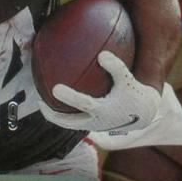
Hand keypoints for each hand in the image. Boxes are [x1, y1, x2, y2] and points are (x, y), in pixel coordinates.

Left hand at [38, 51, 161, 132]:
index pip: (83, 104)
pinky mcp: (92, 126)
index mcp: (103, 111)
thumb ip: (116, 67)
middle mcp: (95, 122)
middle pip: (68, 122)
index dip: (69, 97)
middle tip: (39, 102)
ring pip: (68, 124)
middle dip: (52, 114)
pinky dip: (65, 112)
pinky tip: (57, 100)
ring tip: (42, 103)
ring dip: (55, 115)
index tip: (55, 88)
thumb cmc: (133, 93)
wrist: (142, 114)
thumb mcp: (128, 79)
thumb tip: (101, 54)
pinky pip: (74, 119)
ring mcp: (92, 126)